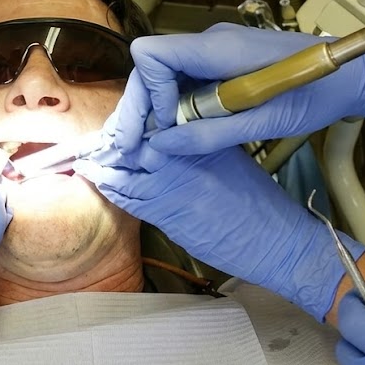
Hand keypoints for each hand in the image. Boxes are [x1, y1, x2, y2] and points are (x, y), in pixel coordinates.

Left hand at [74, 143, 363, 320]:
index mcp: (201, 137)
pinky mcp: (168, 213)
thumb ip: (198, 145)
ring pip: (124, 171)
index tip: (118, 129)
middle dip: (110, 145)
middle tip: (95, 147)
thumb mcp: (232, 159)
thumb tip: (166, 141)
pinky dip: (111, 190)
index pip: (153, 124)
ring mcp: (173, 184)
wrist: (277, 241)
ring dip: (102, 168)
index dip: (129, 126)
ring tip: (87, 163)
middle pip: (132, 144)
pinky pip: (129, 198)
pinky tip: (100, 184)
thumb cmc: (260, 203)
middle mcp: (184, 156)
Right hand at [114, 23, 364, 154]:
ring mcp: (215, 49)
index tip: (168, 126)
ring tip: (170, 143)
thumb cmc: (317, 93)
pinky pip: (185, 80)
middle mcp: (210, 42)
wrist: (354, 74)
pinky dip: (179, 106)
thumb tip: (162, 146)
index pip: (152, 55)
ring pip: (165, 76)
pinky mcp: (222, 61)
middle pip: (152, 68)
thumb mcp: (266, 123)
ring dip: (161, 110)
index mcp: (219, 49)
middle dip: (145, 107)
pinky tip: (189, 130)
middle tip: (145, 147)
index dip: (150, 93)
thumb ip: (211, 134)